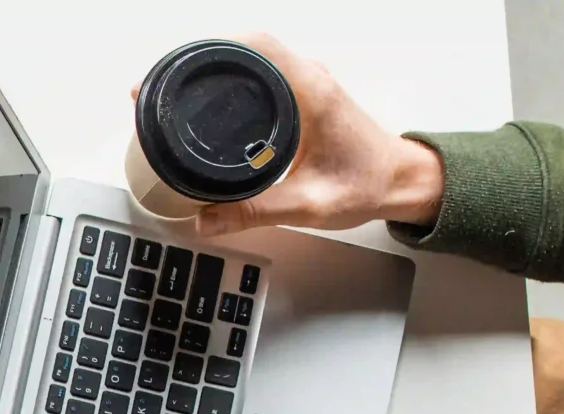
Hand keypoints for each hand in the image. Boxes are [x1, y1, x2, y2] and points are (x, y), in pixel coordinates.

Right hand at [182, 36, 443, 237]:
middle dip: (200, 62)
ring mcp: (307, 84)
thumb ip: (254, 213)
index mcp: (310, 92)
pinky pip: (262, 75)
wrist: (400, 182)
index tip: (179, 69)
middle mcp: (309, 79)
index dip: (212, 49)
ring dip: (217, 70)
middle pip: (246, 47)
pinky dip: (234, 81)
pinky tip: (213, 104)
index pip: (256, 45)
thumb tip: (205, 218)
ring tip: (178, 94)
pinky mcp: (304, 96)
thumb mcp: (308, 204)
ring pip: (253, 59)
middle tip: (163, 87)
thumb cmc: (367, 184)